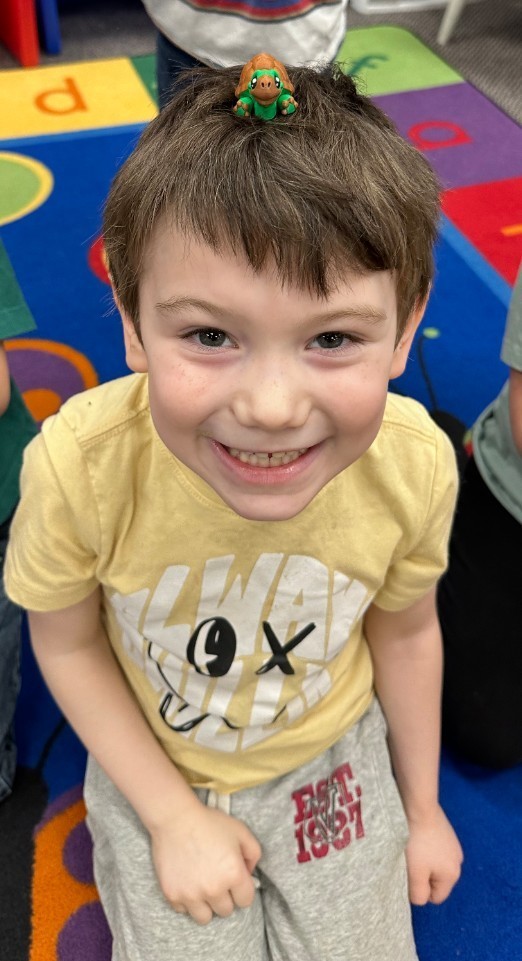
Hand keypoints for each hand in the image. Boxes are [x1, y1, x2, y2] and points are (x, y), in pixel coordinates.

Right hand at [150, 799, 261, 924]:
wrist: (175, 818)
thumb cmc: (209, 822)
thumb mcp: (240, 831)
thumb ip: (253, 854)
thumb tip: (249, 872)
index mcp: (233, 874)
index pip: (245, 901)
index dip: (242, 889)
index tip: (234, 880)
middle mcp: (214, 889)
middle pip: (226, 910)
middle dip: (224, 896)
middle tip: (216, 878)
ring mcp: (191, 895)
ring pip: (205, 918)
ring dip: (206, 905)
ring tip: (202, 887)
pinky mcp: (173, 895)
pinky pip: (184, 910)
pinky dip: (186, 900)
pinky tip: (187, 882)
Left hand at [405, 804, 462, 904]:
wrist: (418, 806)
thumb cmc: (415, 843)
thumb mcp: (414, 874)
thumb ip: (418, 894)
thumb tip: (420, 899)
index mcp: (453, 875)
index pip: (435, 898)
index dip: (420, 890)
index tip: (409, 874)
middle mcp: (459, 862)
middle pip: (436, 880)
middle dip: (423, 875)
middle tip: (410, 860)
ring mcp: (454, 845)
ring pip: (435, 864)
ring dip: (424, 860)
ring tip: (413, 846)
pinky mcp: (447, 832)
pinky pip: (435, 849)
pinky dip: (426, 846)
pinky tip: (418, 836)